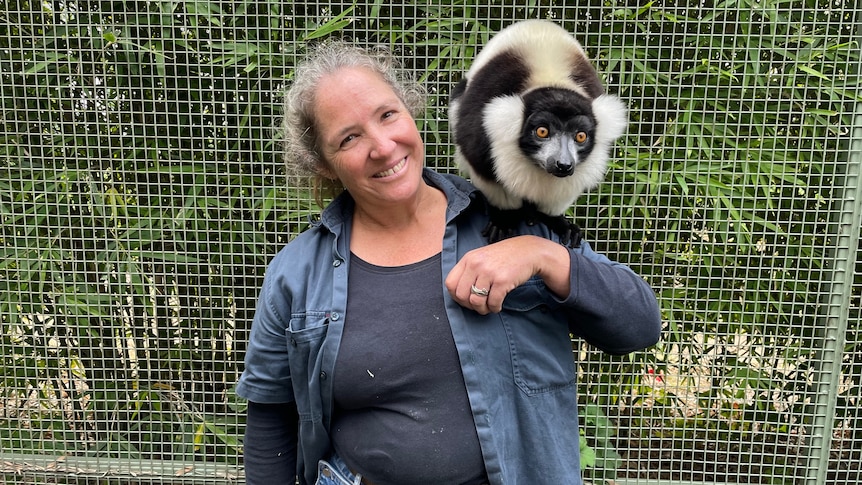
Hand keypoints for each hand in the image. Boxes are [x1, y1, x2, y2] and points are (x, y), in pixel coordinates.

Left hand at [445, 236, 570, 314]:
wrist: (528, 251)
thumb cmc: (504, 257)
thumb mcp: (481, 258)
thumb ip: (469, 271)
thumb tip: (459, 295)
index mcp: (468, 259)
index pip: (450, 284)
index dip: (456, 297)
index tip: (466, 300)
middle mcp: (476, 264)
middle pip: (461, 295)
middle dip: (469, 306)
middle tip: (479, 306)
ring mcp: (489, 272)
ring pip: (475, 301)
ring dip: (483, 309)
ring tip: (489, 306)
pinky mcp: (502, 280)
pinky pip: (493, 302)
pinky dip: (495, 308)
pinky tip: (498, 305)